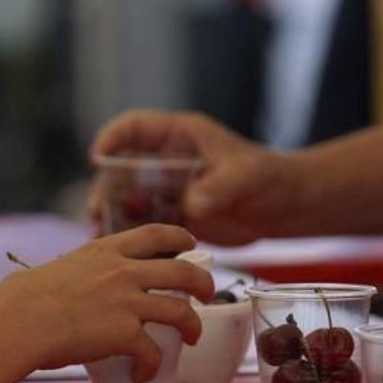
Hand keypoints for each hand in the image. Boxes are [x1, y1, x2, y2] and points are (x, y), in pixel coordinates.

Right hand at [0, 224, 215, 381]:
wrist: (19, 320)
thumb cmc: (23, 299)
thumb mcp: (58, 270)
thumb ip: (76, 275)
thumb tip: (67, 288)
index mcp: (106, 251)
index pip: (155, 233)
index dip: (179, 237)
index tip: (190, 244)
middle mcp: (123, 272)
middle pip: (182, 272)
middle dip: (203, 283)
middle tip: (207, 294)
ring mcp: (127, 302)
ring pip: (181, 311)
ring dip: (193, 325)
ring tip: (192, 337)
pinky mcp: (125, 333)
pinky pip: (152, 353)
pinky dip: (152, 367)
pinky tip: (144, 375)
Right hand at [87, 110, 303, 245]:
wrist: (285, 207)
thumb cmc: (270, 179)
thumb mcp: (246, 177)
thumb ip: (220, 188)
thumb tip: (193, 207)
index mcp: (180, 137)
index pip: (135, 127)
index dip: (112, 138)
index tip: (98, 159)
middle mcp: (167, 161)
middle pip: (122, 169)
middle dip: (105, 189)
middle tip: (97, 211)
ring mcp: (168, 190)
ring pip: (129, 200)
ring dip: (114, 217)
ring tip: (103, 238)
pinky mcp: (175, 217)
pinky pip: (146, 225)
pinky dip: (134, 238)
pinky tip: (125, 256)